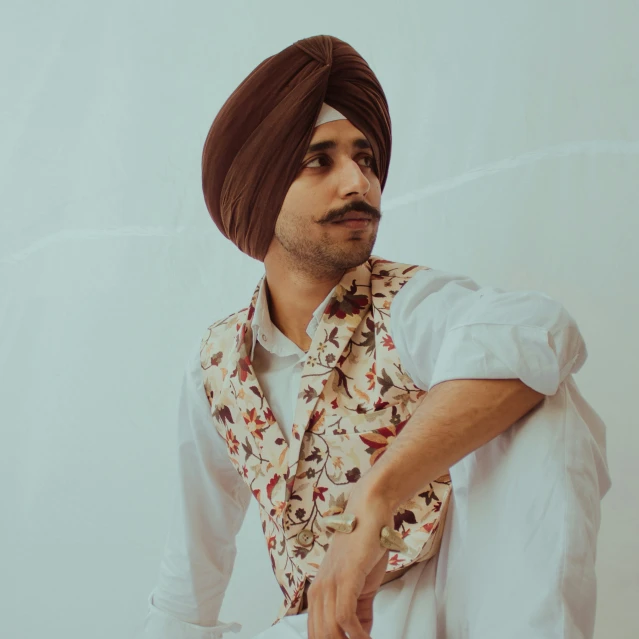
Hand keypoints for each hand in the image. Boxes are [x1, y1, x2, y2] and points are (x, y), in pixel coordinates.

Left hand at [306, 488, 393, 638]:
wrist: (369, 511)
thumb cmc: (366, 543)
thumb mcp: (361, 582)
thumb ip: (360, 609)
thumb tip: (360, 633)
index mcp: (319, 591)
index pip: (315, 632)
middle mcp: (319, 588)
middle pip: (320, 635)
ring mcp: (330, 583)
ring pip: (330, 630)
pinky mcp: (345, 577)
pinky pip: (344, 616)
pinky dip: (356, 634)